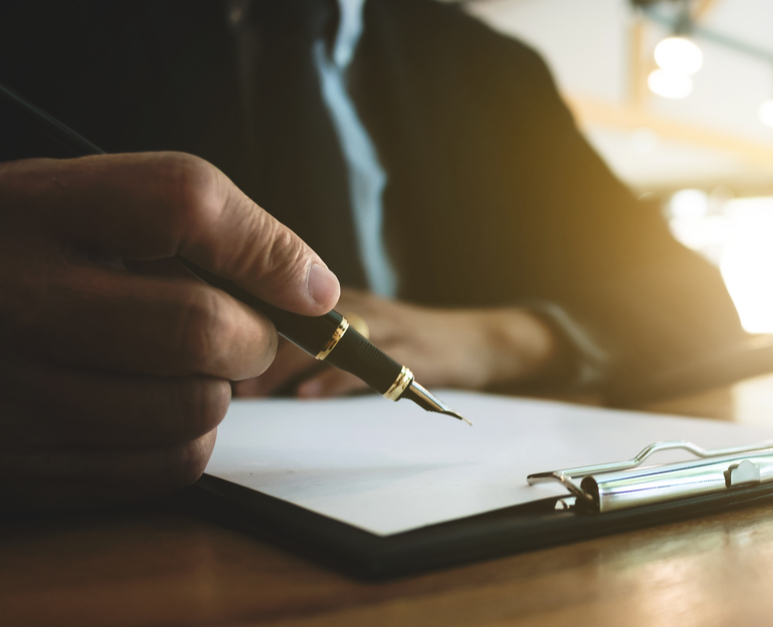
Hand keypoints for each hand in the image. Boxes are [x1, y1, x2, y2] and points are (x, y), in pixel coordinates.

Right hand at [0, 153, 339, 510]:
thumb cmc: (24, 261)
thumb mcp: (81, 205)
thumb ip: (195, 222)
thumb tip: (315, 291)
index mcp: (33, 209)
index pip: (183, 202)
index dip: (266, 246)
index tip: (306, 285)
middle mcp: (17, 299)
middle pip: (200, 327)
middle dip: (251, 335)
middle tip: (238, 331)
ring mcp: (15, 394)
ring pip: (196, 407)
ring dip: (217, 390)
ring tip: (175, 367)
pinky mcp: (25, 467)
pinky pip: (167, 466)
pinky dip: (186, 439)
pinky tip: (149, 407)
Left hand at [235, 288, 561, 397]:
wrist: (480, 341)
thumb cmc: (409, 344)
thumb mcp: (357, 333)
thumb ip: (309, 344)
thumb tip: (242, 371)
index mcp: (335, 300)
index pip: (278, 299)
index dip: (237, 320)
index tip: (201, 346)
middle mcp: (356, 305)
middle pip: (295, 317)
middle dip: (250, 346)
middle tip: (213, 377)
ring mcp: (385, 326)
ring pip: (325, 338)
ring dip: (282, 365)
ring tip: (248, 391)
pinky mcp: (413, 351)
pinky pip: (368, 364)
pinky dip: (334, 379)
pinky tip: (306, 395)